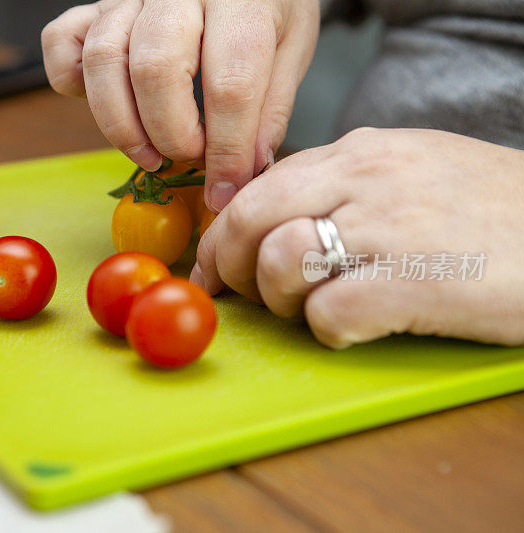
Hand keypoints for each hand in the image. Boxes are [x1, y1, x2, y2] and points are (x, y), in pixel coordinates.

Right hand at [42, 0, 319, 211]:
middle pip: (156, 70)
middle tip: (189, 160)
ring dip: (122, 124)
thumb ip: (269, 107)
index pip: (230, 83)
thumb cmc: (263, 5)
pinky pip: (62, 41)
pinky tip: (105, 105)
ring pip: (104, 59)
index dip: (227, 150)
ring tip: (150, 153)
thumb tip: (246, 167)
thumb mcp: (290, 46)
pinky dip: (70, 80)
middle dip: (171, 134)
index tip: (226, 187)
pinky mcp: (97, 5)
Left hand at [192, 127, 523, 347]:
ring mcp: (389, 230)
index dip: (222, 233)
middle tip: (236, 293)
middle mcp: (366, 180)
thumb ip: (343, 186)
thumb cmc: (492, 212)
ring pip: (278, 263)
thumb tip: (274, 219)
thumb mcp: (413, 171)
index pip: (259, 186)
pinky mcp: (413, 285)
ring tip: (313, 307)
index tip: (213, 265)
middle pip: (249, 219)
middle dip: (226, 264)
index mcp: (362, 151)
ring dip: (279, 299)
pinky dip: (327, 332)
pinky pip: (328, 315)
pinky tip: (354, 327)